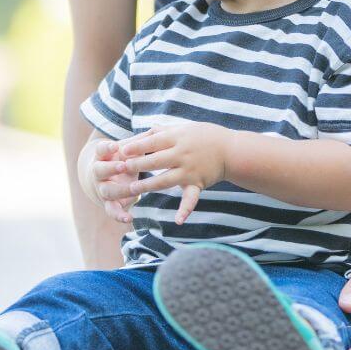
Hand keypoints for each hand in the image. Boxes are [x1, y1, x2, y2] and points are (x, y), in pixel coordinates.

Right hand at [89, 139, 140, 222]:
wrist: (106, 177)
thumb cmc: (121, 158)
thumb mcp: (126, 150)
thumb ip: (138, 142)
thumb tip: (157, 128)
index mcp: (102, 156)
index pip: (100, 150)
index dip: (106, 148)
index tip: (115, 146)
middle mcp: (99, 172)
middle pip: (100, 170)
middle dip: (111, 168)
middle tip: (123, 166)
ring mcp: (102, 188)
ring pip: (107, 190)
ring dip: (119, 190)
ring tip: (134, 191)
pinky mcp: (108, 203)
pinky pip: (111, 210)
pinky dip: (119, 215)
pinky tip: (129, 218)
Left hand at [106, 123, 230, 223]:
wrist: (230, 149)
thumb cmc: (200, 136)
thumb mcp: (179, 128)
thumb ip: (157, 133)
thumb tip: (133, 139)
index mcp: (177, 138)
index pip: (152, 142)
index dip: (136, 147)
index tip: (121, 151)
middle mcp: (182, 154)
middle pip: (155, 161)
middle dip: (137, 165)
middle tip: (120, 169)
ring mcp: (190, 170)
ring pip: (165, 180)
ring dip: (149, 185)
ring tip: (133, 189)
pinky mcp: (197, 184)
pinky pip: (191, 198)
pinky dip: (186, 210)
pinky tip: (178, 221)